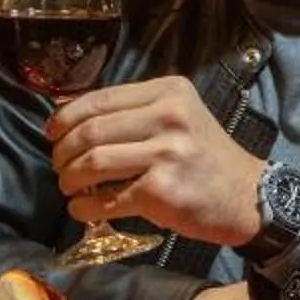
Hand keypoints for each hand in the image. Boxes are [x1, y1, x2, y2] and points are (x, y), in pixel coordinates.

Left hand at [46, 75, 265, 246]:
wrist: (249, 196)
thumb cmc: (207, 158)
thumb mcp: (179, 118)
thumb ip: (134, 113)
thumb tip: (69, 118)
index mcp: (169, 91)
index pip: (101, 98)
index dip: (66, 117)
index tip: (51, 133)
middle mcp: (168, 116)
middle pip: (91, 130)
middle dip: (63, 151)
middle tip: (59, 165)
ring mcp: (166, 154)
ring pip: (94, 162)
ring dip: (69, 178)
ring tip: (68, 186)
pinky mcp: (162, 191)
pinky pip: (107, 198)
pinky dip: (83, 206)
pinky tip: (82, 208)